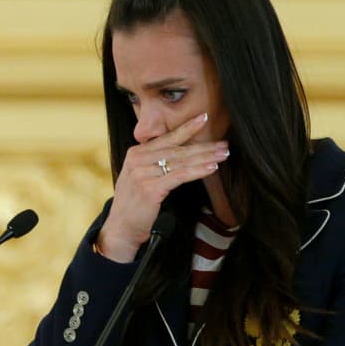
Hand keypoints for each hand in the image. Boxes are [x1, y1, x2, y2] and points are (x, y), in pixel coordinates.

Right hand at [96, 112, 228, 261]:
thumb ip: (154, 163)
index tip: (204, 117)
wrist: (121, 228)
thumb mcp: (140, 177)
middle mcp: (137, 160)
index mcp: (135, 153)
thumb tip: (181, 154)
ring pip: (180, 161)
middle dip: (203, 146)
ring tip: (223, 154)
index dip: (187, 127)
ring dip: (205, 157)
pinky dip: (197, 171)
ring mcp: (142, 173)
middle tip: (223, 143)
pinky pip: (179, 176)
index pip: (166, 138)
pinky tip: (211, 168)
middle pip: (177, 149)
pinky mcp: (150, 188)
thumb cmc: (135, 205)